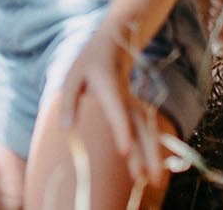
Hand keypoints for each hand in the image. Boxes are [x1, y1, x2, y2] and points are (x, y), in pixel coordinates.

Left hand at [56, 32, 162, 181]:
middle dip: (146, 153)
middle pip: (139, 126)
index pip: (116, 110)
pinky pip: (145, 132)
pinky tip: (151, 170)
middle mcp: (125, 97)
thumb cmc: (89, 63)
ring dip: (151, 156)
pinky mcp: (135, 110)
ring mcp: (133, 104)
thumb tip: (67, 130)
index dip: (121, 129)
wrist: (117, 41)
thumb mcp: (72, 76)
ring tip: (156, 181)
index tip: (124, 150)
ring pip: (146, 131)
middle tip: (151, 178)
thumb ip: (69, 102)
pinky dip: (150, 150)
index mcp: (108, 85)